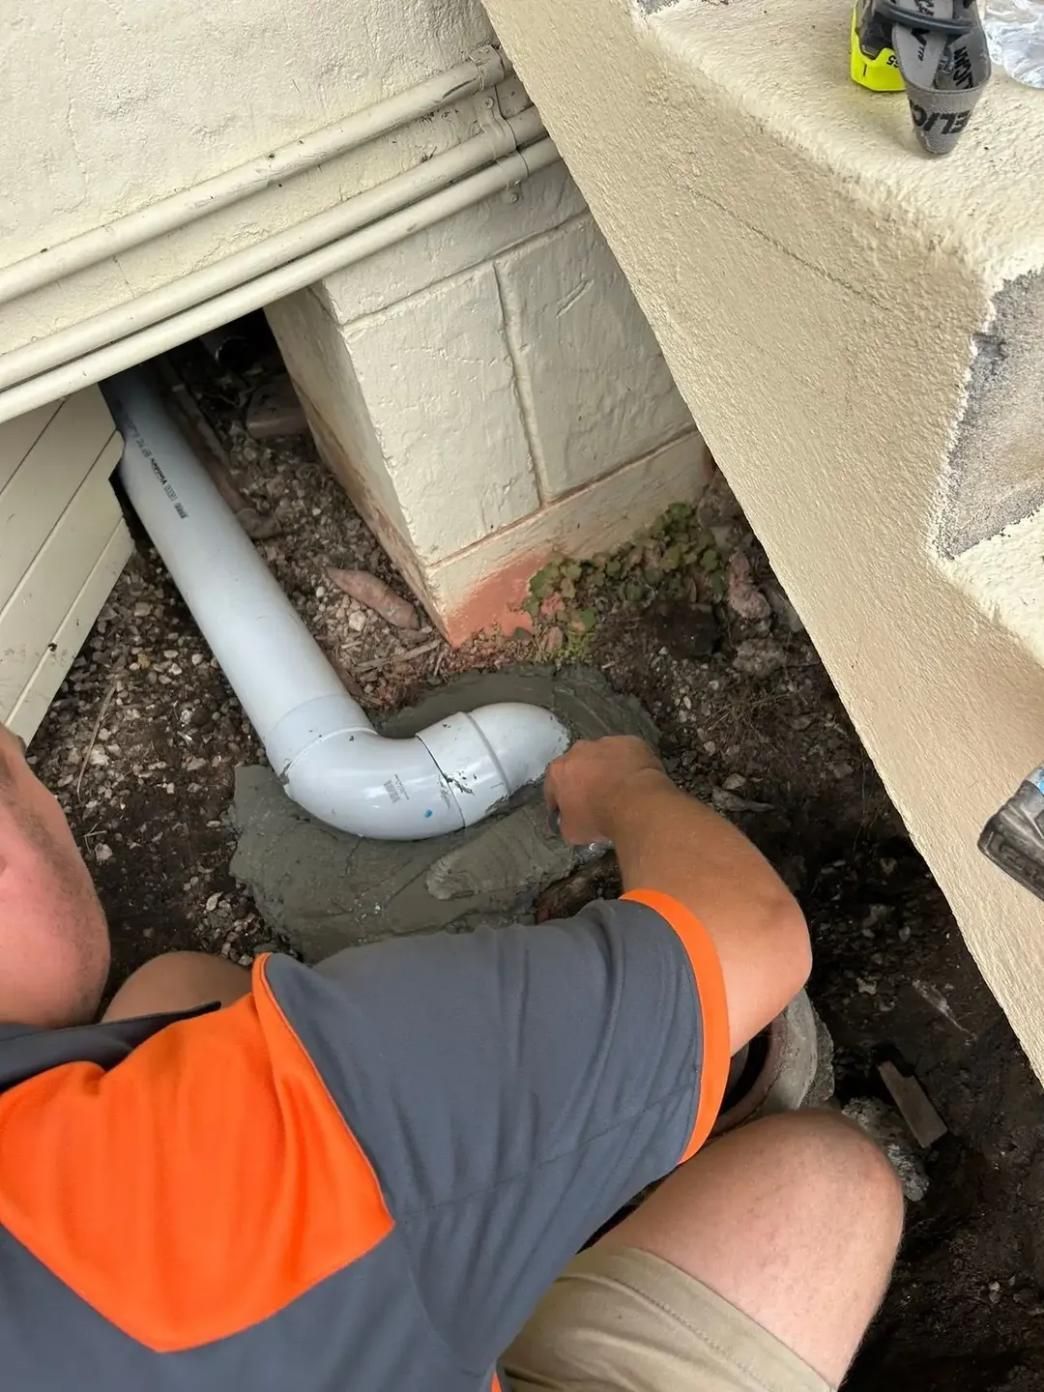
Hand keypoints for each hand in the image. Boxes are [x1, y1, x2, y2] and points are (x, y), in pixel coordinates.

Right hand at [544, 736, 665, 845]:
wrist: (636, 805)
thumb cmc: (600, 817)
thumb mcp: (572, 832)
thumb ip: (566, 822)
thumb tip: (570, 822)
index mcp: (558, 771)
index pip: (553, 786)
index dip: (560, 801)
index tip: (568, 812)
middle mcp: (579, 751)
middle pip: (578, 766)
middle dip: (584, 780)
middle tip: (596, 800)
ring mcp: (606, 743)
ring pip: (603, 756)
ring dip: (607, 770)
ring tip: (620, 791)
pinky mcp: (631, 742)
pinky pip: (627, 754)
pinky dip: (629, 765)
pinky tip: (636, 782)